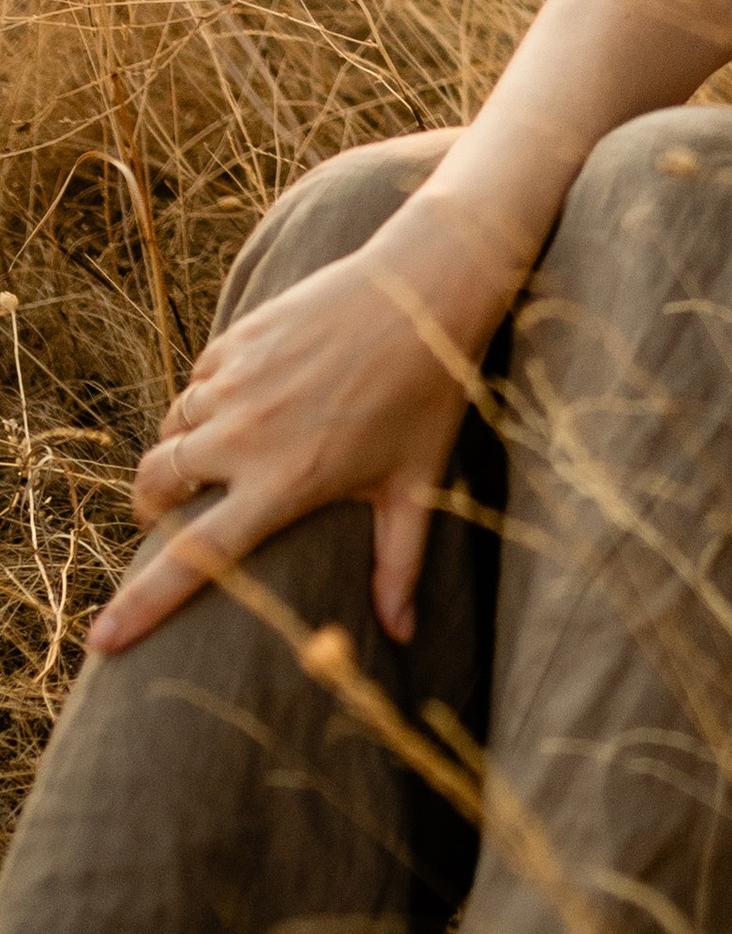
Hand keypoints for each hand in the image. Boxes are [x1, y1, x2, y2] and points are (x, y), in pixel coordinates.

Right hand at [93, 205, 520, 657]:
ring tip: (218, 456)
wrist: (425, 290)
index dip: (141, 606)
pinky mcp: (236, 339)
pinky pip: (197, 381)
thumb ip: (399, 564)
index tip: (102, 643)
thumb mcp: (416, 485)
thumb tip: (403, 636)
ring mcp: (235, 382)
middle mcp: (245, 436)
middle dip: (152, 506)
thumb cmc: (428, 395)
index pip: (194, 560)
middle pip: (156, 483)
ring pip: (173, 428)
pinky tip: (245, 400)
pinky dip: (207, 398)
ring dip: (182, 448)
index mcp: (283, 484)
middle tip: (172, 516)